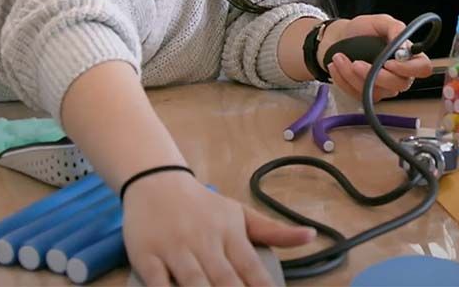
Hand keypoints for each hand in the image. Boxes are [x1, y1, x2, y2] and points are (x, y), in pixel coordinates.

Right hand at [123, 170, 315, 284]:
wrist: (157, 182)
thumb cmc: (203, 206)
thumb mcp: (240, 213)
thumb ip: (273, 231)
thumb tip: (311, 236)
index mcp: (230, 232)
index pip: (251, 268)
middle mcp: (205, 241)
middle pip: (225, 279)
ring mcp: (175, 249)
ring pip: (193, 282)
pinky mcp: (147, 256)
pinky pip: (157, 282)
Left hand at [319, 15, 431, 100]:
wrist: (337, 38)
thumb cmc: (361, 29)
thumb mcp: (379, 21)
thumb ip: (395, 28)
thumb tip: (404, 45)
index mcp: (408, 56)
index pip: (422, 68)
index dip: (409, 69)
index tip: (389, 62)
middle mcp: (399, 75)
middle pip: (399, 85)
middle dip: (375, 75)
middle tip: (356, 63)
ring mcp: (383, 87)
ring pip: (375, 92)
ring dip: (352, 76)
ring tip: (339, 57)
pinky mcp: (365, 94)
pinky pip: (357, 95)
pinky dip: (342, 80)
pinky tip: (335, 66)